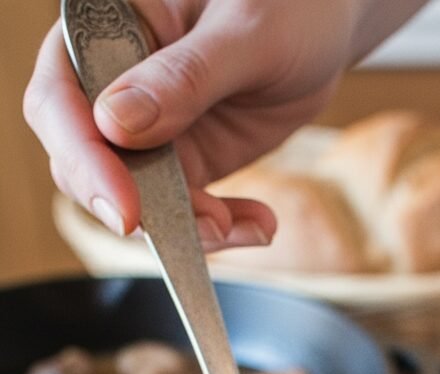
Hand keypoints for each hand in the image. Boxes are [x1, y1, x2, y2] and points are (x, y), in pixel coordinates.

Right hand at [24, 0, 425, 250]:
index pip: (61, 98)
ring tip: (248, 227)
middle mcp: (112, 83)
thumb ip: (185, 77)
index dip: (84, 158)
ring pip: (133, 200)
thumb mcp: (245, 34)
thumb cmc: (286, 7)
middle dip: (143, 210)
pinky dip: (218, 230)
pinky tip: (257, 225)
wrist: (323, 30)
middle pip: (85, 163)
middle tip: (208, 230)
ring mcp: (144, 130)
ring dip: (190, 229)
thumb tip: (116, 124)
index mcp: (107, 28)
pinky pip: (180, 214)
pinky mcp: (179, 164)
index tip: (128, 209)